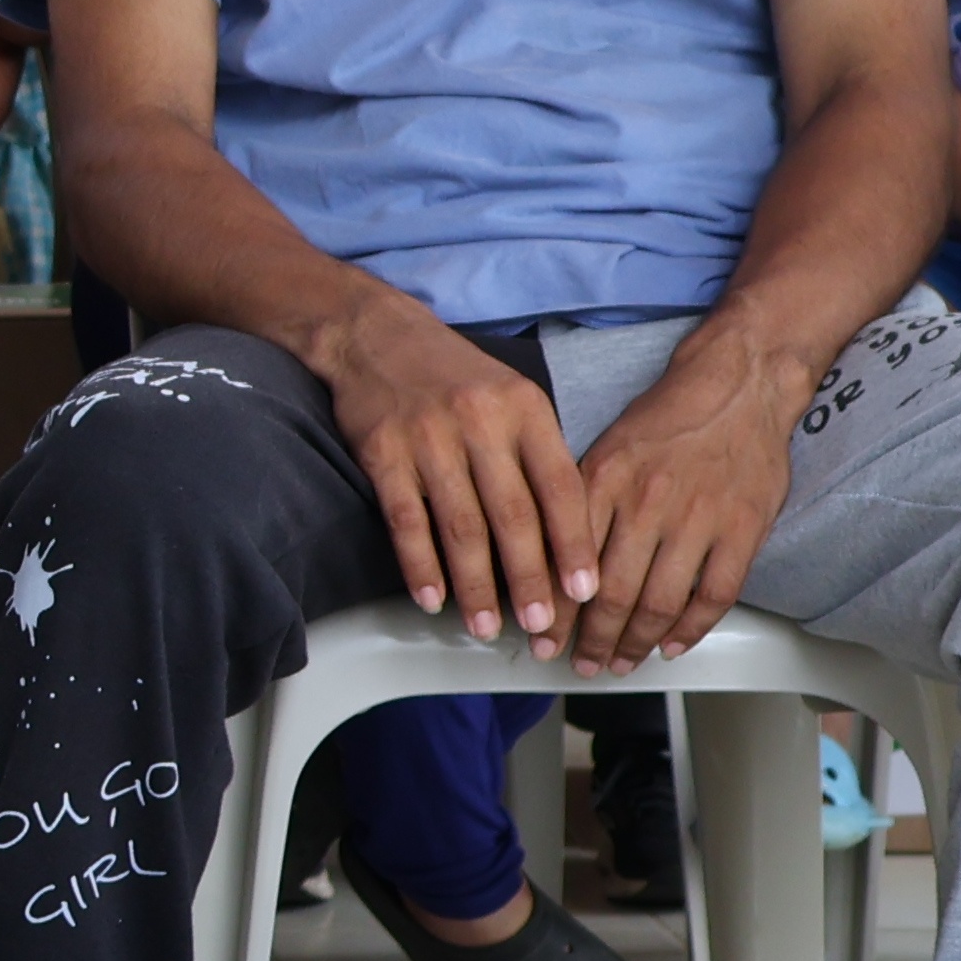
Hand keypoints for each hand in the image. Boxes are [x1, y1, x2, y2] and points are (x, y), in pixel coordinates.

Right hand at [311, 292, 589, 647]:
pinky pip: (406, 520)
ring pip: (460, 527)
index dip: (574, 544)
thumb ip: (539, 455)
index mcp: (524, 410)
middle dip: (530, 580)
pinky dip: (420, 565)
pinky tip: (432, 598)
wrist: (374, 334)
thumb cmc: (453, 375)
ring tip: (488, 626)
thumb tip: (565, 534)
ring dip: (476, 586)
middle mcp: (480, 423)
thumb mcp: (513, 397)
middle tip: (542, 627)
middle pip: (513, 517)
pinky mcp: (382, 453)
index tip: (586, 592)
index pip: (559, 487)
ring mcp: (428, 439)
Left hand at [563, 327, 798, 672]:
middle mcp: (647, 502)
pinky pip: (713, 594)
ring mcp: (698, 518)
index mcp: (604, 480)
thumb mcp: (605, 450)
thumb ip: (580, 502)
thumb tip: (546, 559)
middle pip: (612, 593)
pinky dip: (691, 628)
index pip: (567, 561)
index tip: (540, 638)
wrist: (738, 385)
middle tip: (580, 663)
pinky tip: (672, 645)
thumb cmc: (667, 419)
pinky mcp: (742, 528)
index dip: (553, 610)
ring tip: (620, 662)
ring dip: (635, 643)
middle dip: (590, 639)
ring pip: (659, 602)